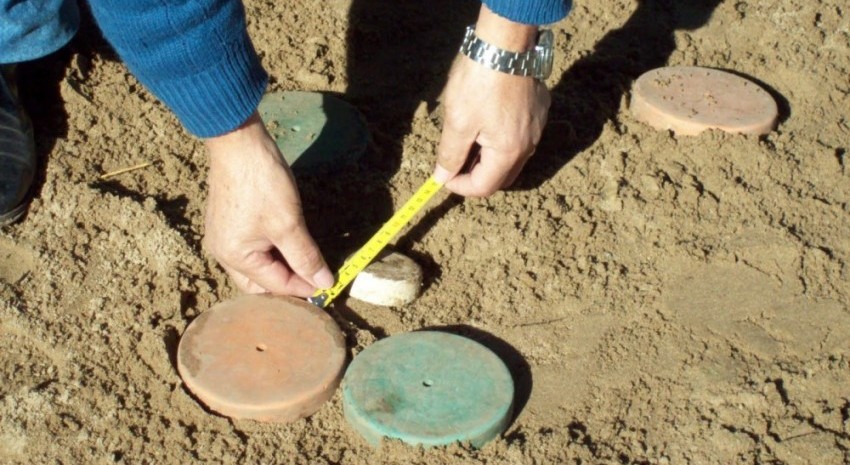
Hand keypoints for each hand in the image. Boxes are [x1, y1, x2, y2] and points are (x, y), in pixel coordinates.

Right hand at [203, 112, 333, 295]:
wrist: (239, 142)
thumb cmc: (262, 184)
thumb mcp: (289, 224)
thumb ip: (306, 257)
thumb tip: (324, 283)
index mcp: (234, 257)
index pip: (274, 286)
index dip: (303, 288)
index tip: (328, 286)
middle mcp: (223, 252)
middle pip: (258, 283)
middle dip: (286, 284)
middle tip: (315, 279)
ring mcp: (223, 237)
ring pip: (254, 267)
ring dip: (279, 268)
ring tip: (305, 264)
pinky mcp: (228, 222)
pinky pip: (250, 249)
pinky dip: (270, 253)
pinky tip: (288, 246)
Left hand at [434, 5, 549, 195]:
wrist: (505, 42)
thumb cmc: (479, 81)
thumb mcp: (457, 121)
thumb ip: (450, 154)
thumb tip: (442, 177)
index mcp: (509, 152)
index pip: (485, 187)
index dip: (460, 186)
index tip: (442, 175)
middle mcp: (529, 145)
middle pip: (501, 176)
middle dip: (476, 174)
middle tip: (453, 159)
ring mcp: (537, 127)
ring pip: (512, 156)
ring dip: (488, 157)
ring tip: (467, 138)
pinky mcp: (539, 110)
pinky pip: (520, 135)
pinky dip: (501, 138)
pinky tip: (486, 119)